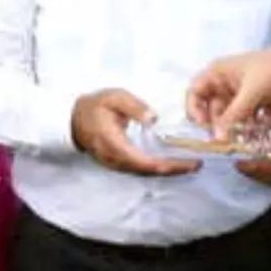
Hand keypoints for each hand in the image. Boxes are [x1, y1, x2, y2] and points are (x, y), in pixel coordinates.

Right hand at [71, 89, 200, 176]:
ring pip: (145, 173)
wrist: (74, 120)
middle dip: (173, 170)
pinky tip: (172, 162)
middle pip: (148, 171)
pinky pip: (141, 170)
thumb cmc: (96, 106)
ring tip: (190, 164)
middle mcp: (116, 159)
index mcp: (114, 143)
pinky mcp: (119, 164)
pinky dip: (159, 168)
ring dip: (168, 170)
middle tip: (197, 164)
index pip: (143, 161)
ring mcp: (116, 164)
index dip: (167, 165)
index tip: (187, 161)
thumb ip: (133, 106)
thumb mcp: (114, 97)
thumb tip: (153, 118)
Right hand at [187, 47, 270, 139]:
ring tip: (236, 144)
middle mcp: (224, 82)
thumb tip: (216, 138)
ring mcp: (238, 93)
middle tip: (221, 143)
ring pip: (225, 116)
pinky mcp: (252, 103)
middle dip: (213, 125)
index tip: (203, 127)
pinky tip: (248, 139)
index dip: (194, 109)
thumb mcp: (253, 93)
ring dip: (228, 129)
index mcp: (219, 72)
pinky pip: (239, 119)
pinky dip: (241, 129)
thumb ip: (233, 115)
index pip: (194, 92)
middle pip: (208, 107)